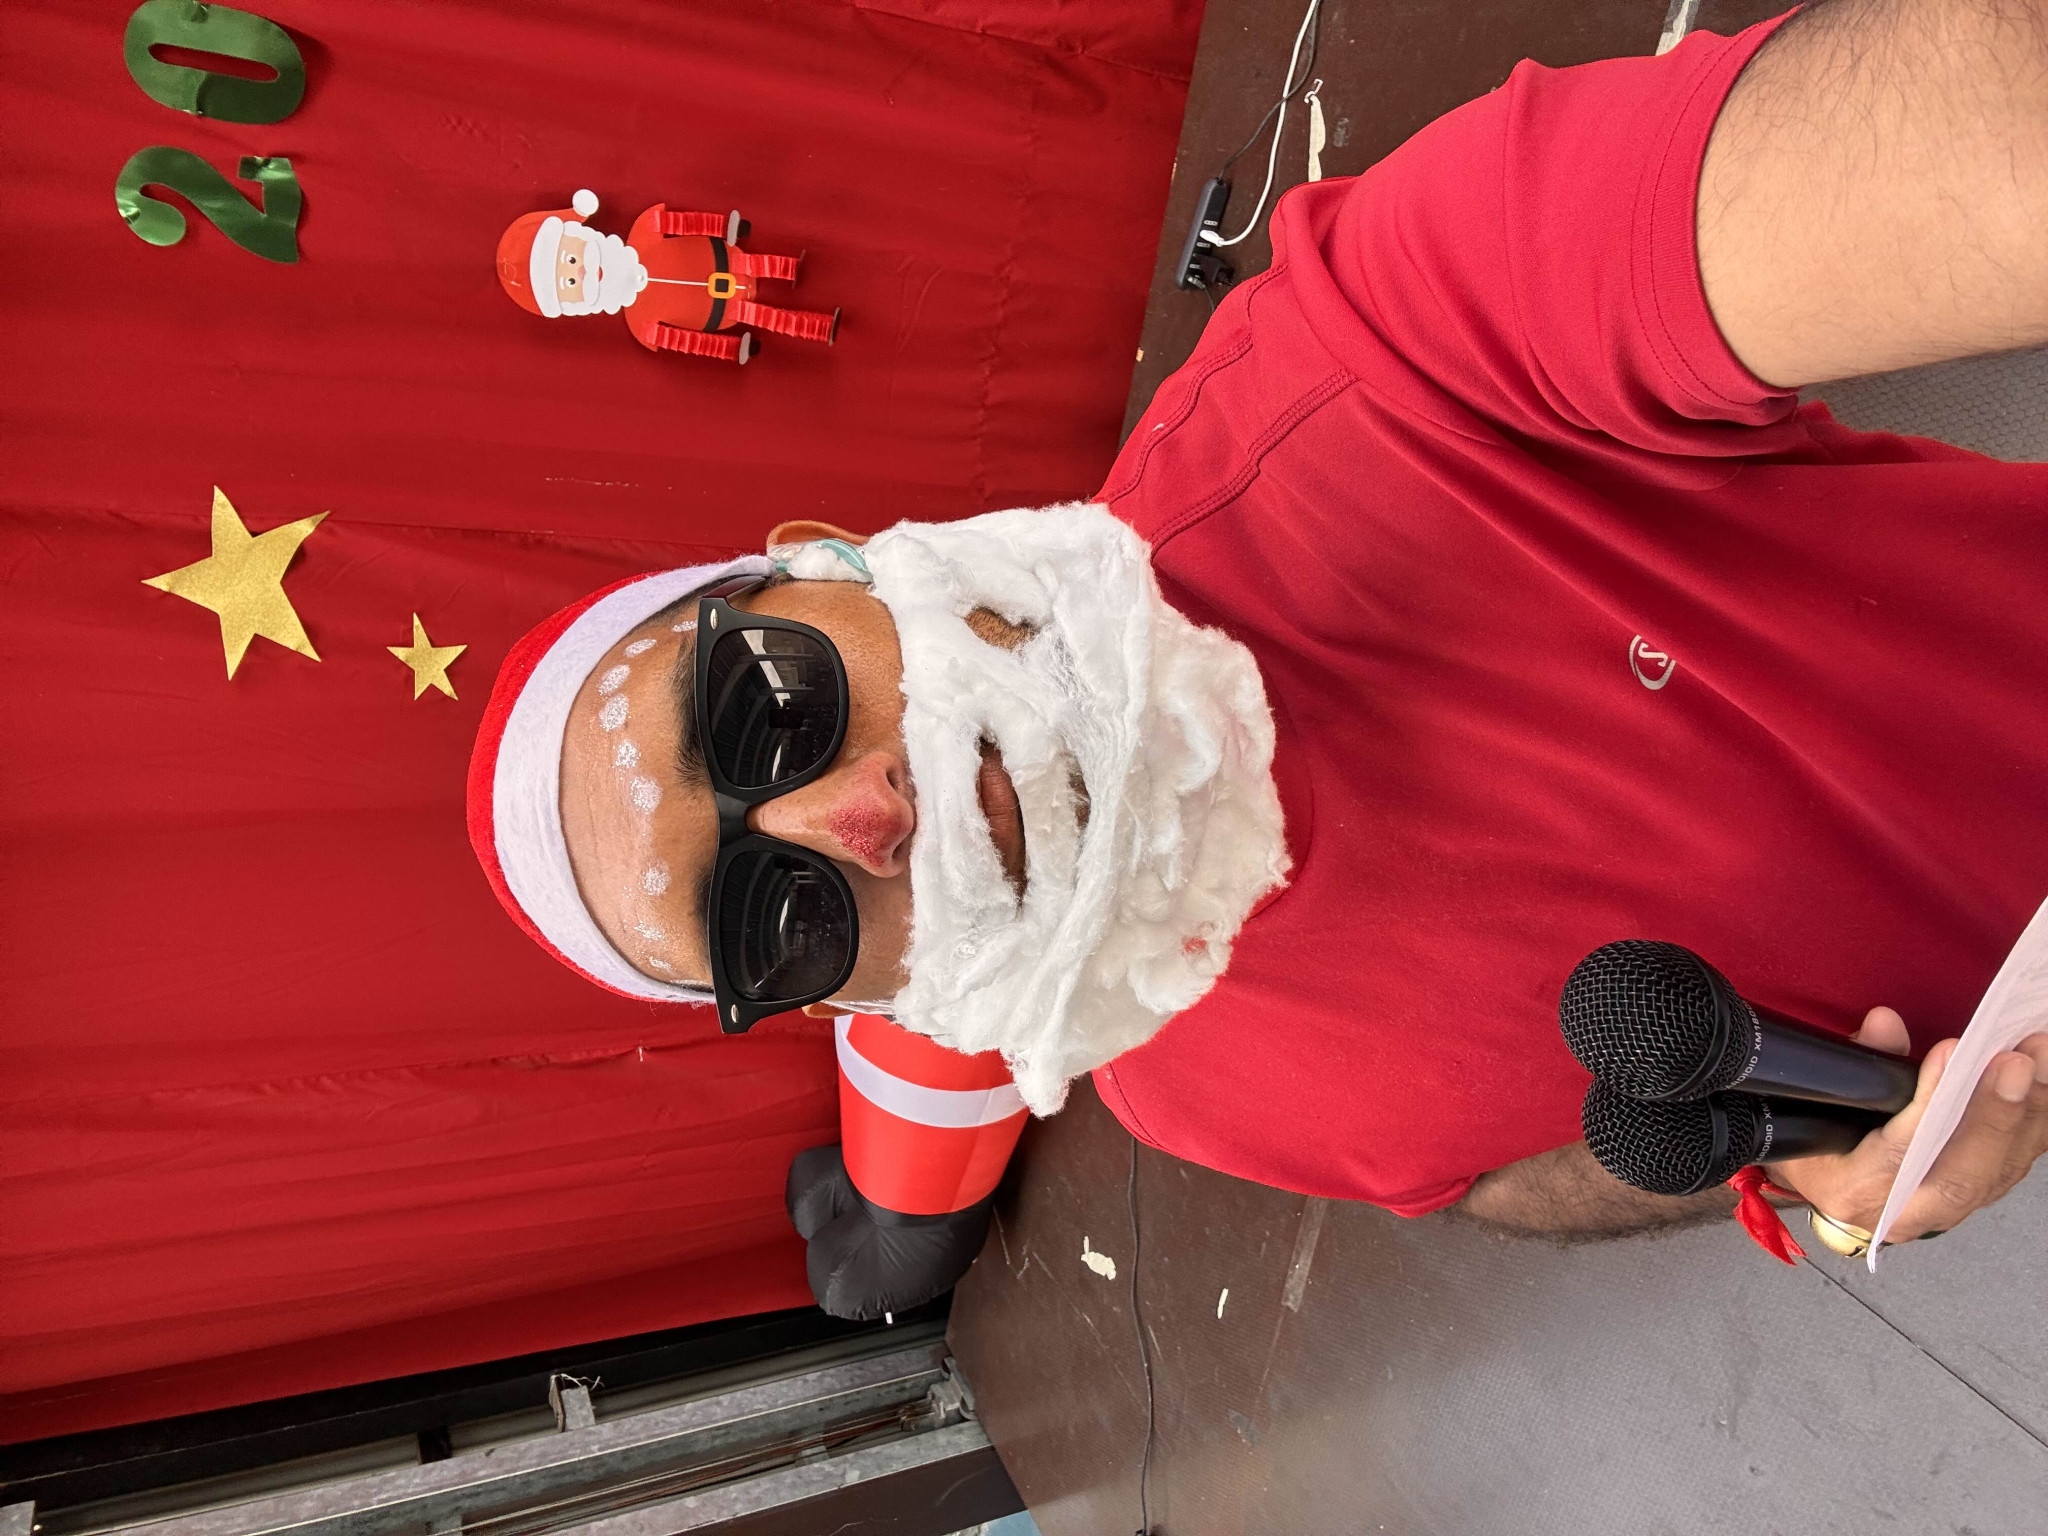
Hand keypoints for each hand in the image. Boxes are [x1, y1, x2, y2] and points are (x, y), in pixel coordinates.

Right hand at [1766, 1008, 2047, 1241]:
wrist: (1846, 1200)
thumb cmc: (1825, 1151)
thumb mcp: (1820, 1108)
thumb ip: (1860, 1065)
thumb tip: (1886, 1023)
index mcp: (1855, 1190)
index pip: (1898, 1153)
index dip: (1928, 1104)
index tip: (1950, 1055)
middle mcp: (1909, 1211)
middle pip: (1962, 1175)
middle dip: (1995, 1114)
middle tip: (2015, 1060)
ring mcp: (1953, 1211)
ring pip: (2000, 1171)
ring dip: (2027, 1112)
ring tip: (2037, 1055)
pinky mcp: (1982, 1196)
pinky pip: (2017, 1164)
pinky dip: (2034, 1121)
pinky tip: (2042, 1080)